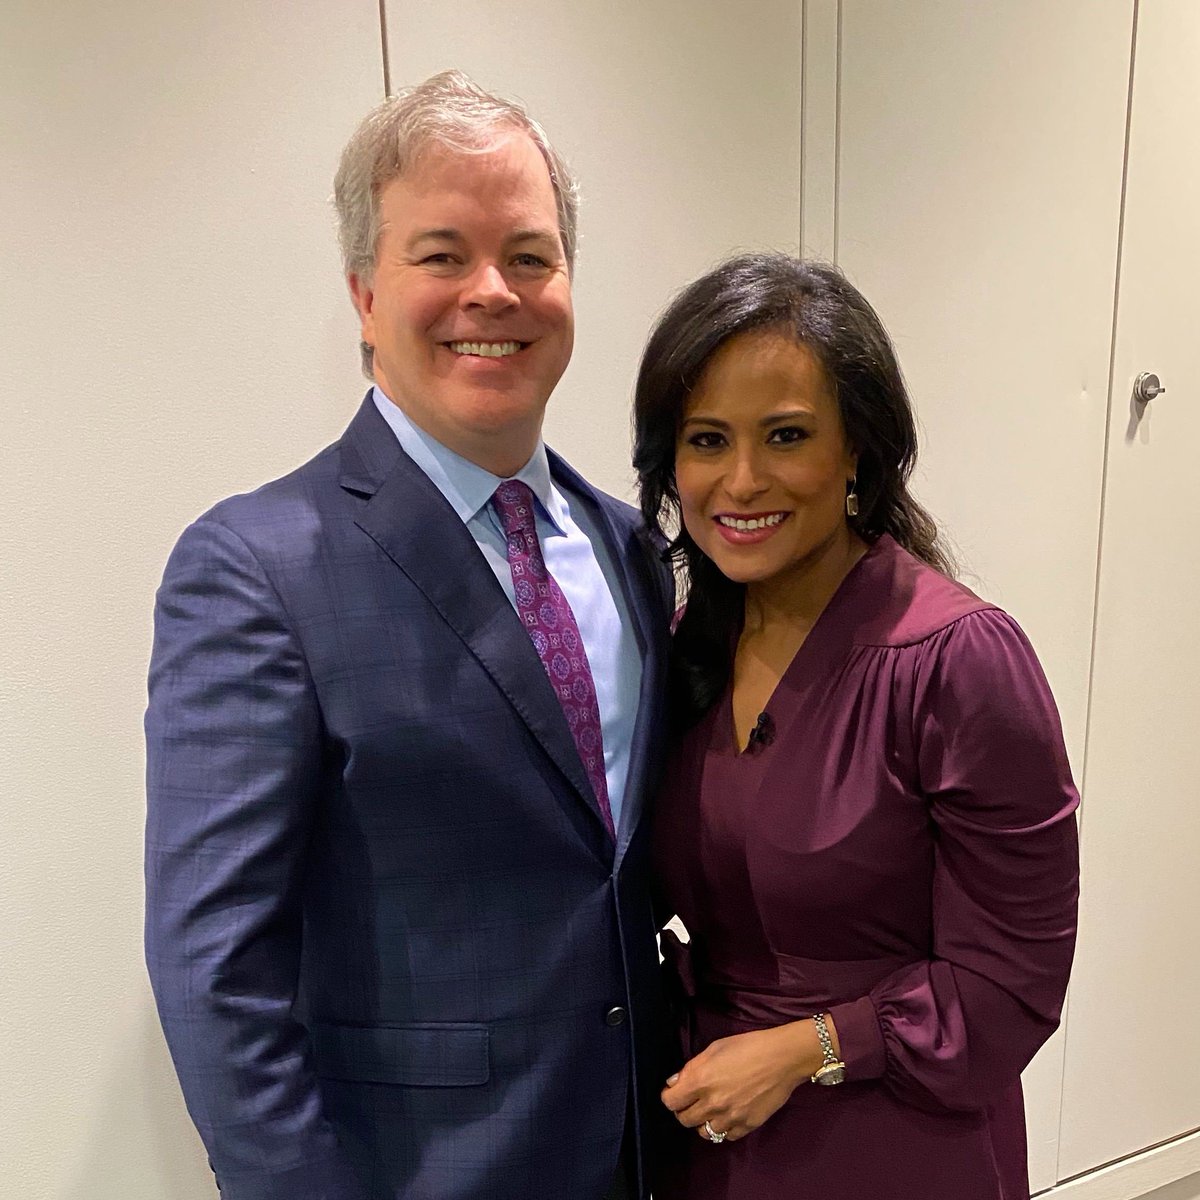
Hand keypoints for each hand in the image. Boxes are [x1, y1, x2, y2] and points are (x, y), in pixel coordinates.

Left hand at [660, 1020, 824, 1142]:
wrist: (782, 1058)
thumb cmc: (747, 1046)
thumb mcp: (714, 1049)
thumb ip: (691, 1067)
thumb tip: (674, 1083)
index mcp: (700, 1080)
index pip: (671, 1102)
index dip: (669, 1096)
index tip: (674, 1092)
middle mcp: (712, 1103)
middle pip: (684, 1120)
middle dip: (683, 1110)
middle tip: (691, 1100)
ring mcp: (730, 1118)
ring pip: (704, 1132)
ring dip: (703, 1121)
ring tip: (710, 1109)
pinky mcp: (747, 1126)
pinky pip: (726, 1136)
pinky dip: (724, 1128)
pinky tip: (728, 1115)